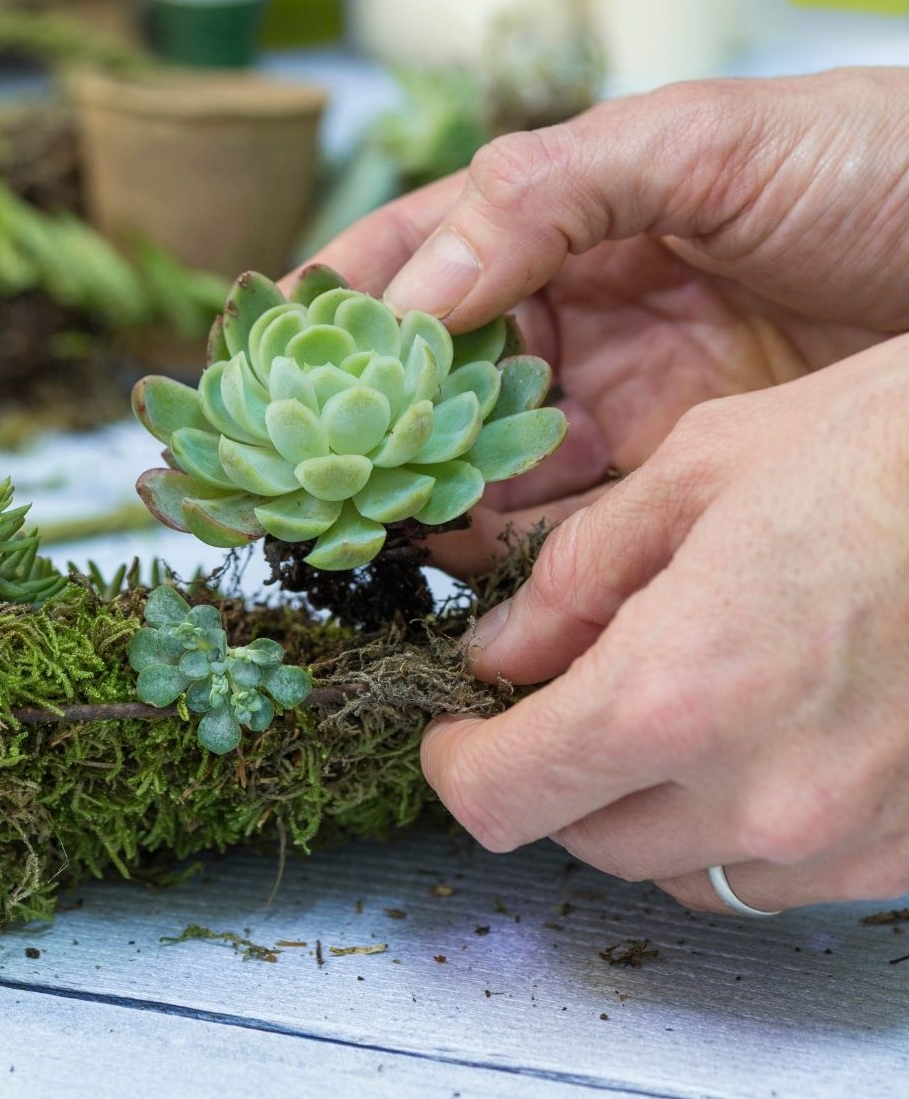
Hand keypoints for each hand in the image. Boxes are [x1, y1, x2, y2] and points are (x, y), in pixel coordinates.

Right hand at [287, 68, 908, 570]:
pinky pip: (578, 523)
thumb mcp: (704, 141)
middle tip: (307, 470)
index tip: (260, 345)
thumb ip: (550, 191)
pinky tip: (473, 566)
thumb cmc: (870, 159)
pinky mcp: (682, 479)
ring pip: (494, 457)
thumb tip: (408, 289)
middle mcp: (579, 310)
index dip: (339, 298)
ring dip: (432, 493)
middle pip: (439, 373)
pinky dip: (518, 550)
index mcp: (567, 213)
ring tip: (376, 527)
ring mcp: (626, 398)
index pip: (421, 251)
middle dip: (371, 419)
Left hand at [421, 337, 908, 911]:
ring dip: (646, 803)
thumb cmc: (886, 449)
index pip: (507, 798)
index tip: (457, 735)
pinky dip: (740, 817)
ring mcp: (840, 835)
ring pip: (681, 869)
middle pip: (584, 839)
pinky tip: (763, 730)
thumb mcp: (700, 467)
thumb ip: (577, 572)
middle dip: (551, 772)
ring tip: (673, 704)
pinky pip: (780, 871)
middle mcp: (757, 790)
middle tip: (566, 693)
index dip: (459, 766)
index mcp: (677, 688)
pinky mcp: (903, 848)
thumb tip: (504, 648)